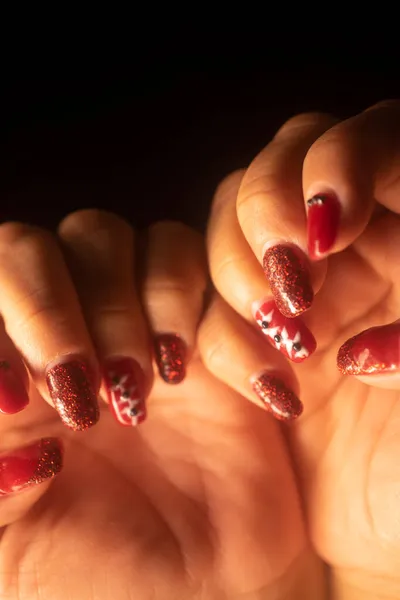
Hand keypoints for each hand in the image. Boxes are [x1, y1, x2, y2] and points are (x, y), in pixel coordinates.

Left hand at [0, 212, 319, 598]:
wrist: (213, 597)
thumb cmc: (103, 582)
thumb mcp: (7, 546)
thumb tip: (7, 403)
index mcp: (8, 383)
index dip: (6, 318)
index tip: (26, 403)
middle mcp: (62, 340)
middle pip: (31, 248)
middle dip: (55, 307)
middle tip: (89, 392)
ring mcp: (131, 324)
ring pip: (105, 238)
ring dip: (126, 302)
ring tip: (152, 387)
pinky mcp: (199, 325)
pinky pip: (187, 258)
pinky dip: (188, 301)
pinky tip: (193, 373)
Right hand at [200, 103, 399, 598]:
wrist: (396, 523)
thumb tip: (355, 346)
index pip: (377, 140)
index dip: (343, 161)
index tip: (328, 227)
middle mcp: (358, 243)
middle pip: (285, 162)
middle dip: (266, 208)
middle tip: (291, 281)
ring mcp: (301, 287)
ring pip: (231, 222)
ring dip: (238, 271)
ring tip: (286, 337)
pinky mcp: (254, 336)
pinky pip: (213, 311)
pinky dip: (228, 343)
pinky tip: (276, 391)